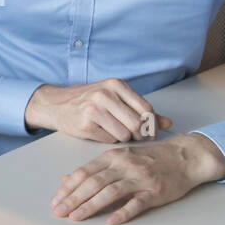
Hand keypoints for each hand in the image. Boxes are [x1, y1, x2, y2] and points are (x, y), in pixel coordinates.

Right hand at [26, 79, 171, 142]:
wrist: (56, 104)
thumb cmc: (89, 101)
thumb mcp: (116, 98)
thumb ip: (142, 110)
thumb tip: (168, 123)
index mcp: (116, 85)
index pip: (146, 109)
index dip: (151, 124)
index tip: (148, 130)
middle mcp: (105, 95)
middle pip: (137, 124)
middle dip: (138, 134)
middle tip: (133, 135)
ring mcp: (93, 110)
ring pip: (124, 134)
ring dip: (122, 137)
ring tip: (113, 131)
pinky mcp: (85, 125)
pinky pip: (109, 140)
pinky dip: (109, 139)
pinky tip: (101, 132)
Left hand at [50, 133, 224, 224]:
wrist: (185, 157)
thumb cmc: (150, 158)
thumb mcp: (120, 157)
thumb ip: (94, 169)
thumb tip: (67, 180)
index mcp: (112, 157)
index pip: (84, 173)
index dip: (68, 188)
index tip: (55, 201)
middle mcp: (124, 166)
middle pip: (93, 183)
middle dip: (73, 199)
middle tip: (58, 212)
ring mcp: (140, 178)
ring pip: (110, 192)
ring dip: (90, 206)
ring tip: (76, 217)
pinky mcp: (156, 191)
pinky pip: (137, 203)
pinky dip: (123, 212)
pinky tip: (111, 221)